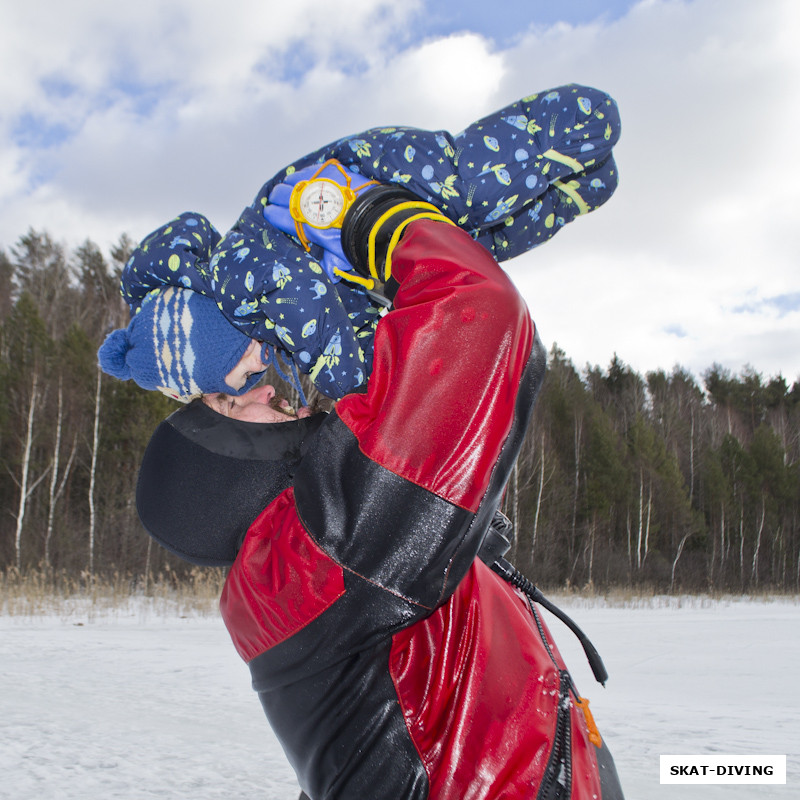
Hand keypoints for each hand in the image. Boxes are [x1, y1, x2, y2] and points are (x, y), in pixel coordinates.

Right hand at [263, 160, 376, 284]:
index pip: (279, 217)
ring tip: (290, 188)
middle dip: (278, 199)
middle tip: (278, 200)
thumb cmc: (359, 240)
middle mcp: (308, 204)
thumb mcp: (342, 258)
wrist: (378, 219)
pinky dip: (304, 174)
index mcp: (307, 225)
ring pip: (293, 180)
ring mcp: (318, 186)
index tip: (271, 214)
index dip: (273, 215)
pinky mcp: (330, 173)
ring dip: (289, 185)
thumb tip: (328, 274)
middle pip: (282, 195)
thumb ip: (330, 264)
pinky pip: (309, 170)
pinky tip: (303, 177)